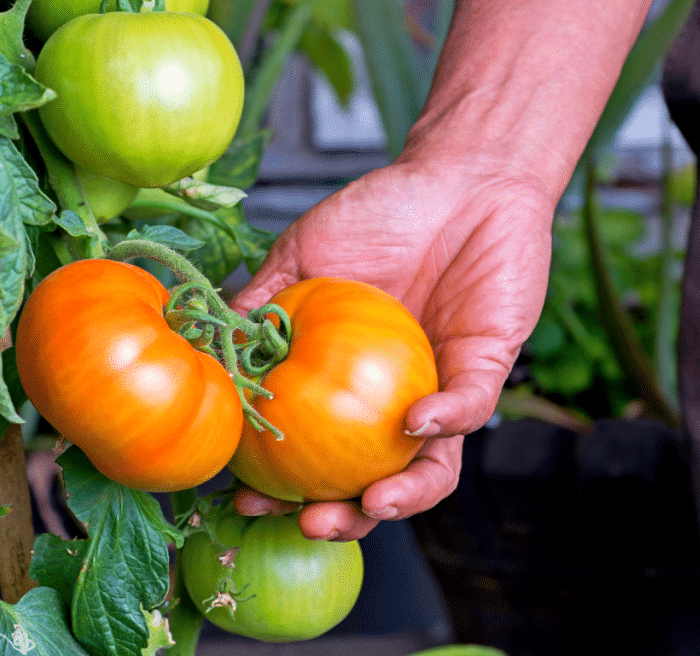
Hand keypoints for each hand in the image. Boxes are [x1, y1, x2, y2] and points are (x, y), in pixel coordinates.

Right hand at [229, 156, 556, 540]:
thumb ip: (263, 299)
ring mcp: (442, 387)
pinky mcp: (487, 365)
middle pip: (373, 480)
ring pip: (432, 467)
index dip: (284, 484)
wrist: (455, 176)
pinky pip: (470, 407)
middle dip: (345, 517)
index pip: (316, 449)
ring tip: (369, 507)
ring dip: (403, 498)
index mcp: (348, 382)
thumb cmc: (380, 213)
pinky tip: (412, 424)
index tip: (247, 497)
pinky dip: (445, 421)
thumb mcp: (304, 254)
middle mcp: (395, 398)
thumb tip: (211, 341)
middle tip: (308, 523)